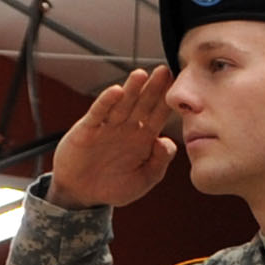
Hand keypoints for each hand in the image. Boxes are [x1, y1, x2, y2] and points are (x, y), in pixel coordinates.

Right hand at [49, 66, 177, 209]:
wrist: (82, 194)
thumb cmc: (114, 187)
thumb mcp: (144, 179)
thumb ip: (159, 162)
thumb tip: (168, 142)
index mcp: (143, 139)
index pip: (158, 116)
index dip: (168, 103)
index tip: (183, 89)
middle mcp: (126, 128)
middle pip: (142, 104)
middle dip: (153, 89)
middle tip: (166, 71)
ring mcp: (107, 127)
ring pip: (122, 105)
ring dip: (131, 90)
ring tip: (141, 74)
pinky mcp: (88, 130)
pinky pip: (98, 114)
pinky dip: (106, 102)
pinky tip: (116, 91)